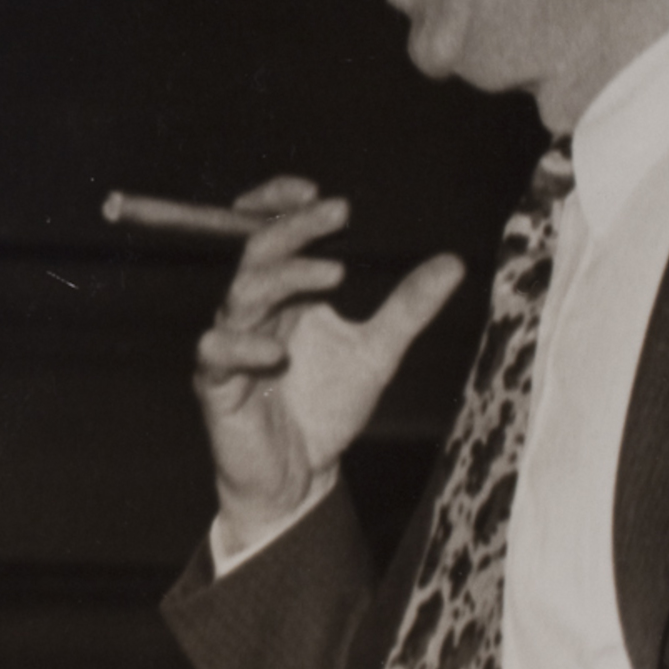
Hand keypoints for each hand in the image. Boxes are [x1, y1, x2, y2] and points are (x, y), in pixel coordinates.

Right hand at [193, 176, 464, 553]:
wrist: (298, 476)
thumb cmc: (325, 408)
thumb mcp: (377, 352)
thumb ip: (406, 308)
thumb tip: (451, 262)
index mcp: (283, 294)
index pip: (268, 232)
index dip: (280, 204)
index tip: (318, 192)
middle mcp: (253, 311)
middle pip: (257, 253)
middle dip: (295, 228)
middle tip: (336, 213)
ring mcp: (232, 344)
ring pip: (240, 295)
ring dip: (284, 278)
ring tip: (332, 274)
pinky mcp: (216, 383)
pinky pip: (218, 353)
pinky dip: (245, 347)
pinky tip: (279, 351)